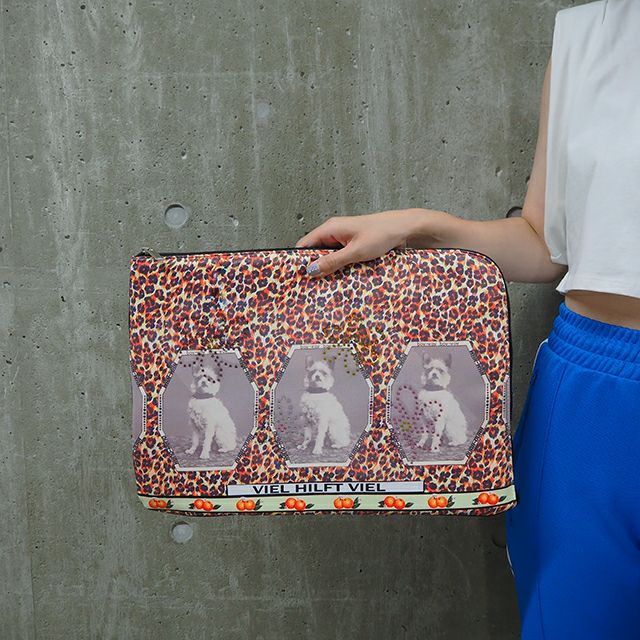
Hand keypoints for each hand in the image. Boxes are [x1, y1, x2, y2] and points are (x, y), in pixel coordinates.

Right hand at [294, 209, 417, 276]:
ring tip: (327, 283)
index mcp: (330, 228)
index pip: (304, 244)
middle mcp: (334, 232)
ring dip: (329, 268)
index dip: (299, 260)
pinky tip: (342, 276)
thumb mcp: (355, 251)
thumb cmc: (382, 233)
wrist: (404, 229)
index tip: (298, 277)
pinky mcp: (353, 245)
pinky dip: (340, 266)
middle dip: (315, 267)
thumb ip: (333, 261)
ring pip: (329, 256)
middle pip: (316, 252)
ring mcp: (344, 238)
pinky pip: (340, 257)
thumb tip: (312, 270)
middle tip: (313, 285)